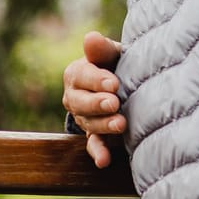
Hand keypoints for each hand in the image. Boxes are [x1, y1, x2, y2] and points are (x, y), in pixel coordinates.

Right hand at [61, 31, 124, 167]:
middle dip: (98, 104)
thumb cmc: (116, 63)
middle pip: (81, 102)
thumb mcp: (111, 53)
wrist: (123, 82)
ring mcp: (83, 117)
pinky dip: (98, 152)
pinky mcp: (94, 134)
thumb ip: (102, 49)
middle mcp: (74, 97)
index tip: (114, 84)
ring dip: (104, 125)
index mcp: (76, 74)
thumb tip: (91, 37)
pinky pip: (93, 144)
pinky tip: (104, 161)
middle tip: (115, 103)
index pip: (83, 76)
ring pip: (89, 123)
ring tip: (121, 124)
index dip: (98, 80)